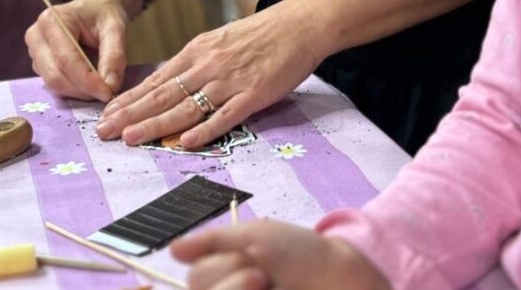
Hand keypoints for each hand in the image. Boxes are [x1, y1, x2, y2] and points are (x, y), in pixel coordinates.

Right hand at [26, 0, 127, 102]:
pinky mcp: (39, 64)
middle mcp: (36, 35)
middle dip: (82, 89)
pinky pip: (54, 85)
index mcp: (52, 20)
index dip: (87, 80)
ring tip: (100, 86)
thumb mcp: (116, 28)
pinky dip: (73, 90)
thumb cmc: (103, 14)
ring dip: (78, 92)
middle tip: (107, 93)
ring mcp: (34, 51)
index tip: (108, 92)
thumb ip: (114, 55)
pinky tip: (90, 84)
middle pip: (55, 75)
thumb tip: (110, 86)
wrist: (95, 7)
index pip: (66, 59)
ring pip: (53, 83)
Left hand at [95, 4, 323, 148]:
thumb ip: (196, 62)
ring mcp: (230, 80)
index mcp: (197, 51)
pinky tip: (185, 142)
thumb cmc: (261, 34)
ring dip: (156, 124)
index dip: (129, 99)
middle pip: (162, 94)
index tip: (106, 113)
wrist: (299, 24)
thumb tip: (170, 83)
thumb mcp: (220, 41)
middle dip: (130, 114)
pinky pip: (225, 116)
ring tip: (131, 138)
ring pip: (186, 107)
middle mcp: (207, 65)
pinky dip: (204, 130)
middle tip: (104, 131)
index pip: (156, 80)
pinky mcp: (254, 94)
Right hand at [171, 220, 389, 289]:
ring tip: (269, 285)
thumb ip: (213, 242)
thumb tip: (173, 249)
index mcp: (224, 275)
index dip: (215, 272)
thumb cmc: (301, 254)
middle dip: (229, 283)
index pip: (197, 280)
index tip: (251, 263)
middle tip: (263, 274)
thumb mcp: (256, 236)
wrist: (346, 279)